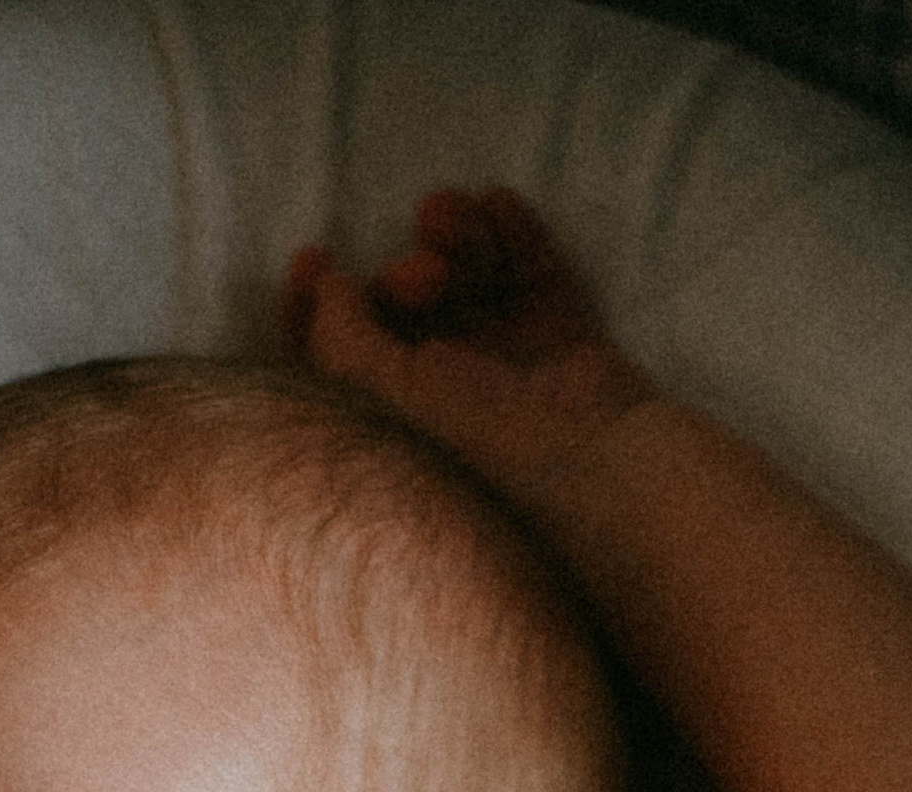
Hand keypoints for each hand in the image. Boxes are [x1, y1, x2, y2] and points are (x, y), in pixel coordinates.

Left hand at [283, 188, 649, 488]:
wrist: (596, 464)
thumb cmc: (478, 444)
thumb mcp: (383, 396)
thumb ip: (338, 338)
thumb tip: (326, 285)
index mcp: (399, 423)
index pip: (343, 357)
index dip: (318, 305)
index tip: (315, 258)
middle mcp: (449, 397)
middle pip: (404, 310)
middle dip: (403, 273)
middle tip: (426, 276)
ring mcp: (508, 369)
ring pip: (468, 282)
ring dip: (453, 238)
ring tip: (452, 215)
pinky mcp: (561, 343)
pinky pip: (531, 272)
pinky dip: (513, 232)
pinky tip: (499, 206)